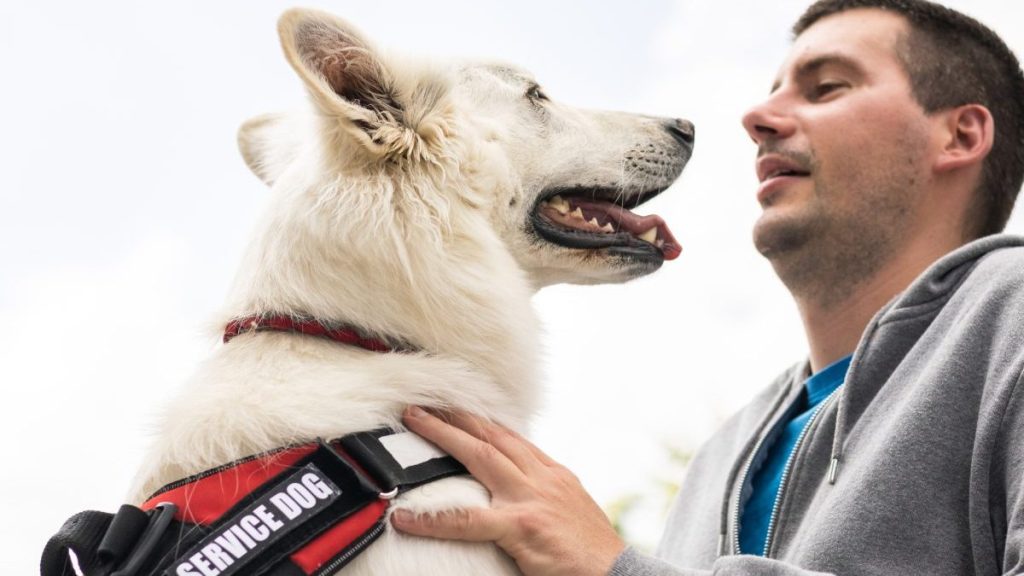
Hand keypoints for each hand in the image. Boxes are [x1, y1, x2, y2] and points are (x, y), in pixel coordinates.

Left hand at [390, 407, 624, 575]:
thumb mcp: (571, 509)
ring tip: (414, 421)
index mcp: (553, 474)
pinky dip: (434, 519)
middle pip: (493, 436)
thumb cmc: (592, 551)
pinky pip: (468, 521)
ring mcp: (531, 498)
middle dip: (458, 415)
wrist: (617, 573)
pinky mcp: (521, 526)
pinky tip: (406, 518)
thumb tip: (515, 488)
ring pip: (480, 457)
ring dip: (444, 435)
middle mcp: (542, 478)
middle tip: (427, 401)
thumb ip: (543, 493)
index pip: (512, 437)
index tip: (458, 408)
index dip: (482, 420)